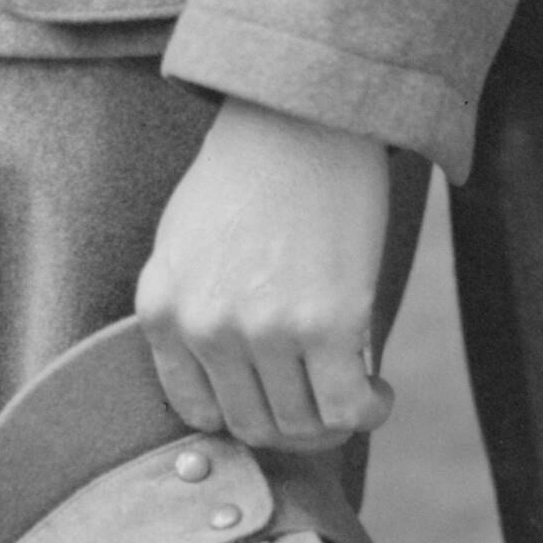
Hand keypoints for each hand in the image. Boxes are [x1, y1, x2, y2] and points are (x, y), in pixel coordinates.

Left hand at [134, 101, 396, 453]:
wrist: (302, 115)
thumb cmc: (248, 172)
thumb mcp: (183, 241)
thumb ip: (189, 311)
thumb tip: (222, 382)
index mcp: (162, 307)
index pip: (196, 411)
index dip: (243, 416)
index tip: (273, 403)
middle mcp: (205, 327)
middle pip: (252, 425)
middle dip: (291, 427)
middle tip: (321, 404)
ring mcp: (264, 329)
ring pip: (301, 425)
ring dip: (333, 424)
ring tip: (353, 394)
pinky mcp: (327, 324)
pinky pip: (348, 407)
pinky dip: (370, 412)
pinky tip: (379, 393)